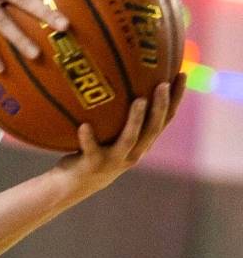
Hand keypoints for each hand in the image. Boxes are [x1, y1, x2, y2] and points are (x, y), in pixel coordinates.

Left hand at [53, 75, 184, 197]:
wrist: (75, 184)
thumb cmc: (93, 150)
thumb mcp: (109, 132)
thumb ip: (115, 112)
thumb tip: (113, 73)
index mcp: (141, 143)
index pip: (164, 119)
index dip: (175, 99)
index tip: (180, 74)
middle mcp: (133, 152)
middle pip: (153, 128)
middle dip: (160, 106)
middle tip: (162, 84)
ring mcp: (114, 160)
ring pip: (129, 139)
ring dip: (135, 120)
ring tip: (139, 100)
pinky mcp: (93, 164)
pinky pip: (91, 149)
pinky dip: (88, 138)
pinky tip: (84, 126)